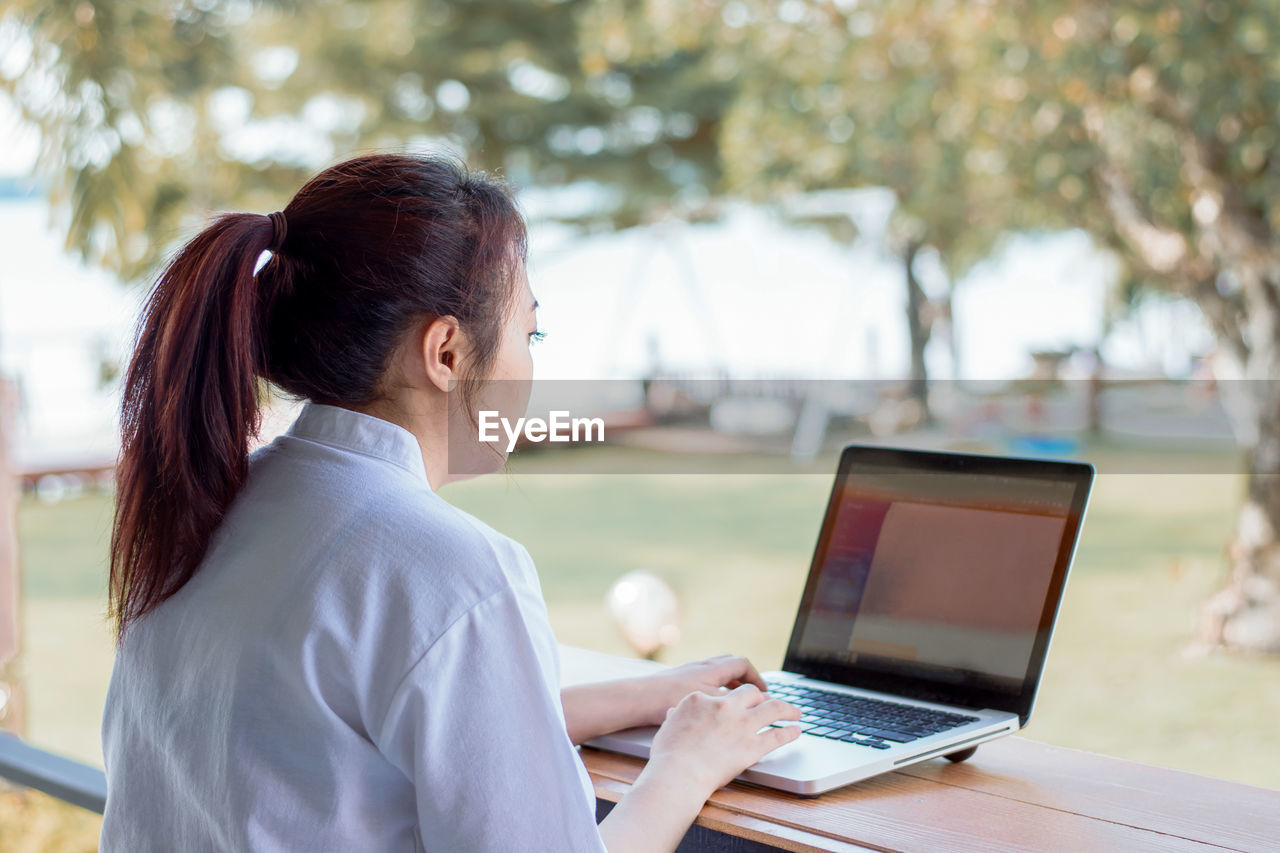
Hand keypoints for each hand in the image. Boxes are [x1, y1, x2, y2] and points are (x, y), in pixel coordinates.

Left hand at [640, 654, 768, 725]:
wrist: (638, 698)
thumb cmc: (670, 698)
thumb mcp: (711, 702)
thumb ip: (737, 701)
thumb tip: (761, 702)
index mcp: (711, 669)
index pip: (742, 665)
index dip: (756, 678)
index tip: (764, 693)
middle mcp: (700, 667)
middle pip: (729, 665)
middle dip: (743, 679)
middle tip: (752, 695)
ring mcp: (687, 673)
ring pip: (714, 674)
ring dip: (726, 686)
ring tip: (732, 704)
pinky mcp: (676, 682)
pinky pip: (700, 682)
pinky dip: (710, 692)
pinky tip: (707, 710)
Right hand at [648, 684, 802, 798]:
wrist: (679, 773)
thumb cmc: (668, 755)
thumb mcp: (667, 727)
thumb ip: (675, 716)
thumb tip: (673, 712)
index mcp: (701, 699)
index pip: (723, 694)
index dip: (734, 700)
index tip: (739, 704)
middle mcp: (725, 706)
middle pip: (750, 693)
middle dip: (762, 696)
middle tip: (769, 701)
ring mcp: (741, 725)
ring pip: (773, 708)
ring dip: (787, 708)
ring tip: (796, 711)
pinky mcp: (753, 746)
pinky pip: (778, 735)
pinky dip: (790, 732)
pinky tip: (796, 730)